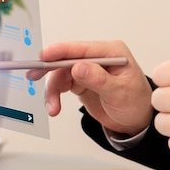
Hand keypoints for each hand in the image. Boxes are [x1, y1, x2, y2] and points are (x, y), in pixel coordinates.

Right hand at [26, 41, 152, 135]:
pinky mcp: (81, 82)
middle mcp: (98, 58)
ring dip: (52, 90)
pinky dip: (55, 96)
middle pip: (67, 59)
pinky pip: (61, 85)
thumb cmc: (136, 103)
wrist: (136, 121)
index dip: (61, 51)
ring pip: (61, 74)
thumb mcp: (120, 92)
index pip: (82, 48)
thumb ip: (99, 80)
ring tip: (53, 108)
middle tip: (33, 76)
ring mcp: (88, 70)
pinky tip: (54, 107)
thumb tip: (78, 67)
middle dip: (50, 69)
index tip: (45, 56)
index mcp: (112, 52)